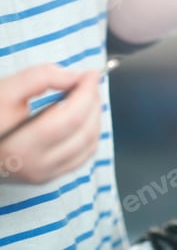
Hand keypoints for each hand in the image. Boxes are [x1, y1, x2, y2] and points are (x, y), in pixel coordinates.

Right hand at [0, 64, 100, 183]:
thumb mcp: (3, 91)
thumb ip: (39, 78)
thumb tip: (75, 77)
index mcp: (19, 147)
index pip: (70, 118)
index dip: (86, 93)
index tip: (91, 73)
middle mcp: (34, 167)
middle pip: (84, 132)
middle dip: (93, 102)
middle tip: (89, 81)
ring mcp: (43, 175)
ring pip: (89, 144)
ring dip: (95, 116)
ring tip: (87, 95)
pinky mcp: (48, 177)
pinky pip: (83, 155)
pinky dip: (90, 132)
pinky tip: (83, 116)